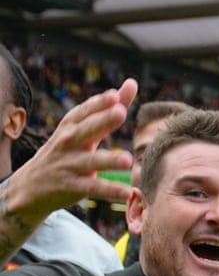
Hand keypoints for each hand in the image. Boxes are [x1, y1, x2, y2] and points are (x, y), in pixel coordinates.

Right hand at [3, 79, 137, 223]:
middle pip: (86, 130)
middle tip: (121, 113)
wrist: (30, 186)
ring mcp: (68, 164)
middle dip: (102, 121)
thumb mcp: (82, 129)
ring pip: (90, 161)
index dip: (99, 103)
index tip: (115, 95)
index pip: (85, 111)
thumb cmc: (65, 151)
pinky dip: (109, 191)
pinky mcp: (71, 186)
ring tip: (128, 160)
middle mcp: (68, 142)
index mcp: (71, 126)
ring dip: (108, 160)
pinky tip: (127, 193)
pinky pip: (92, 188)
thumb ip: (108, 109)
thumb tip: (132, 83)